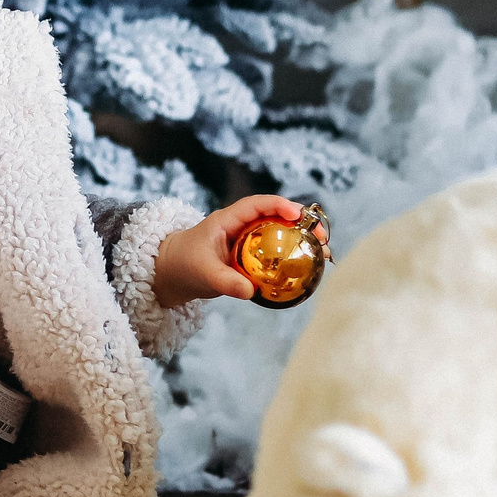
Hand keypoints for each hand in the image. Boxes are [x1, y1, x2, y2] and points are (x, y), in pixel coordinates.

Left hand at [153, 196, 325, 308]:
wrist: (173, 275)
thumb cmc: (184, 266)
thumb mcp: (203, 273)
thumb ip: (226, 281)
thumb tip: (251, 291)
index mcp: (227, 219)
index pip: (256, 205)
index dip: (278, 205)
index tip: (297, 215)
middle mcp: (241, 226)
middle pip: (276, 217)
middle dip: (301, 222)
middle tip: (321, 236)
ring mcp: (247, 240)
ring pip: (279, 234)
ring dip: (302, 239)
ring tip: (323, 251)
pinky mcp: (251, 256)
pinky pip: (275, 252)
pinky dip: (292, 256)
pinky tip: (308, 267)